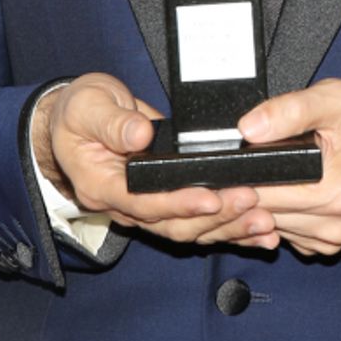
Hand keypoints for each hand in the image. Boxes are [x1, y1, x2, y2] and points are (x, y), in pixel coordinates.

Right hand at [32, 73, 277, 246]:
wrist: (75, 122)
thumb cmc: (79, 113)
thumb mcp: (88, 106)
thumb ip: (112, 121)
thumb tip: (141, 133)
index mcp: (101, 186)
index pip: (143, 203)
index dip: (178, 203)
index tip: (211, 197)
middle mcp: (124, 206)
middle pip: (173, 224)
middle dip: (216, 217)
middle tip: (251, 203)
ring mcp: (146, 209)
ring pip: (190, 230)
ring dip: (229, 228)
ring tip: (264, 222)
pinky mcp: (166, 205)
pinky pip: (200, 225)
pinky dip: (231, 230)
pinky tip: (261, 233)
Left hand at [237, 80, 340, 257]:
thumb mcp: (334, 99)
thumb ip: (288, 110)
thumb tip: (248, 128)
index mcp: (334, 194)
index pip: (261, 196)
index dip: (240, 179)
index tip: (236, 163)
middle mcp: (334, 225)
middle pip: (263, 215)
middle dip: (250, 192)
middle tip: (252, 165)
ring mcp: (332, 238)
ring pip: (272, 228)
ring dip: (264, 207)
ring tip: (272, 176)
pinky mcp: (329, 244)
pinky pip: (288, 234)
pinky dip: (281, 217)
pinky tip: (288, 193)